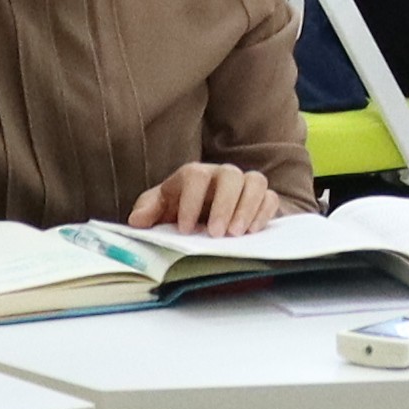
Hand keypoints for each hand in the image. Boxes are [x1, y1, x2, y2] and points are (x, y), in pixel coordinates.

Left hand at [121, 160, 286, 238]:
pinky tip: (252, 232)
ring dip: (247, 208)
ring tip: (236, 234)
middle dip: (224, 205)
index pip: (195, 176)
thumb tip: (137, 220)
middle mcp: (222, 174)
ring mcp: (244, 184)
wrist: (202, 215)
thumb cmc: (178, 210)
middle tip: (216, 233)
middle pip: (230, 175)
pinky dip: (264, 212)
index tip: (185, 229)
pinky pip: (270, 197)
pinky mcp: (262, 198)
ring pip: (255, 182)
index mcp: (194, 174)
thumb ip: (147, 211)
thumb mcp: (158, 210)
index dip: (191, 201)